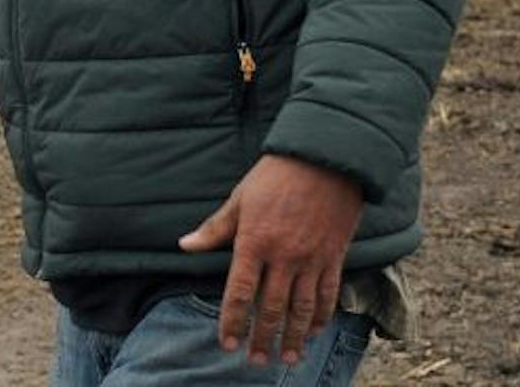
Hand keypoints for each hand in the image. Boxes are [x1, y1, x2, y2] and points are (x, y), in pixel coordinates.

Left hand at [177, 154, 363, 366]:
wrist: (325, 159)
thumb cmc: (276, 176)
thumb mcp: (239, 199)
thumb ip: (214, 229)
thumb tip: (185, 245)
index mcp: (254, 242)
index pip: (239, 292)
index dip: (231, 321)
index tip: (226, 343)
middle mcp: (284, 256)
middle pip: (271, 308)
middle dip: (262, 338)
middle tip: (256, 360)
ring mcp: (312, 259)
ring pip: (301, 308)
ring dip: (293, 337)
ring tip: (287, 358)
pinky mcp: (334, 256)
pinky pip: (327, 295)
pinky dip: (320, 317)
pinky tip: (313, 331)